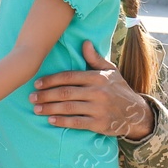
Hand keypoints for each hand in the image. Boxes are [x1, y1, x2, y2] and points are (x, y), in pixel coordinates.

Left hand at [29, 40, 154, 139]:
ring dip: (50, 108)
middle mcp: (98, 92)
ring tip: (36, 109)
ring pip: (69, 108)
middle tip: (31, 97)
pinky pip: (77, 122)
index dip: (51, 80)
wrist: (135, 113)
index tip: (37, 83)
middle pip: (66, 92)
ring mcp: (98, 108)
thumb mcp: (111, 71)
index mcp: (97, 77)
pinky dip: (62, 121)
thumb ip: (95, 59)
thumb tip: (84, 43)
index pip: (69, 77)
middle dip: (46, 95)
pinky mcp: (99, 123)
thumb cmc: (119, 89)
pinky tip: (50, 120)